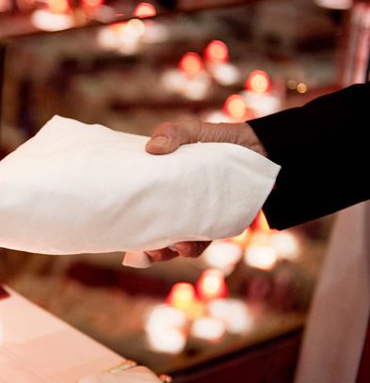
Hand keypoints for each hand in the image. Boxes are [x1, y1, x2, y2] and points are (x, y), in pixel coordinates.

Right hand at [141, 119, 265, 262]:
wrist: (263, 150)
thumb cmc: (220, 140)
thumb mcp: (193, 130)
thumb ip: (173, 132)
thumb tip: (152, 148)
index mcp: (162, 187)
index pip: (141, 207)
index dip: (129, 221)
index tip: (120, 230)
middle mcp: (176, 207)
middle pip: (153, 233)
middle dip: (144, 249)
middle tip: (138, 251)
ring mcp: (195, 218)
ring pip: (174, 244)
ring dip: (166, 253)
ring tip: (164, 250)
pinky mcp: (216, 226)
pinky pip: (201, 244)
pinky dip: (191, 248)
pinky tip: (184, 245)